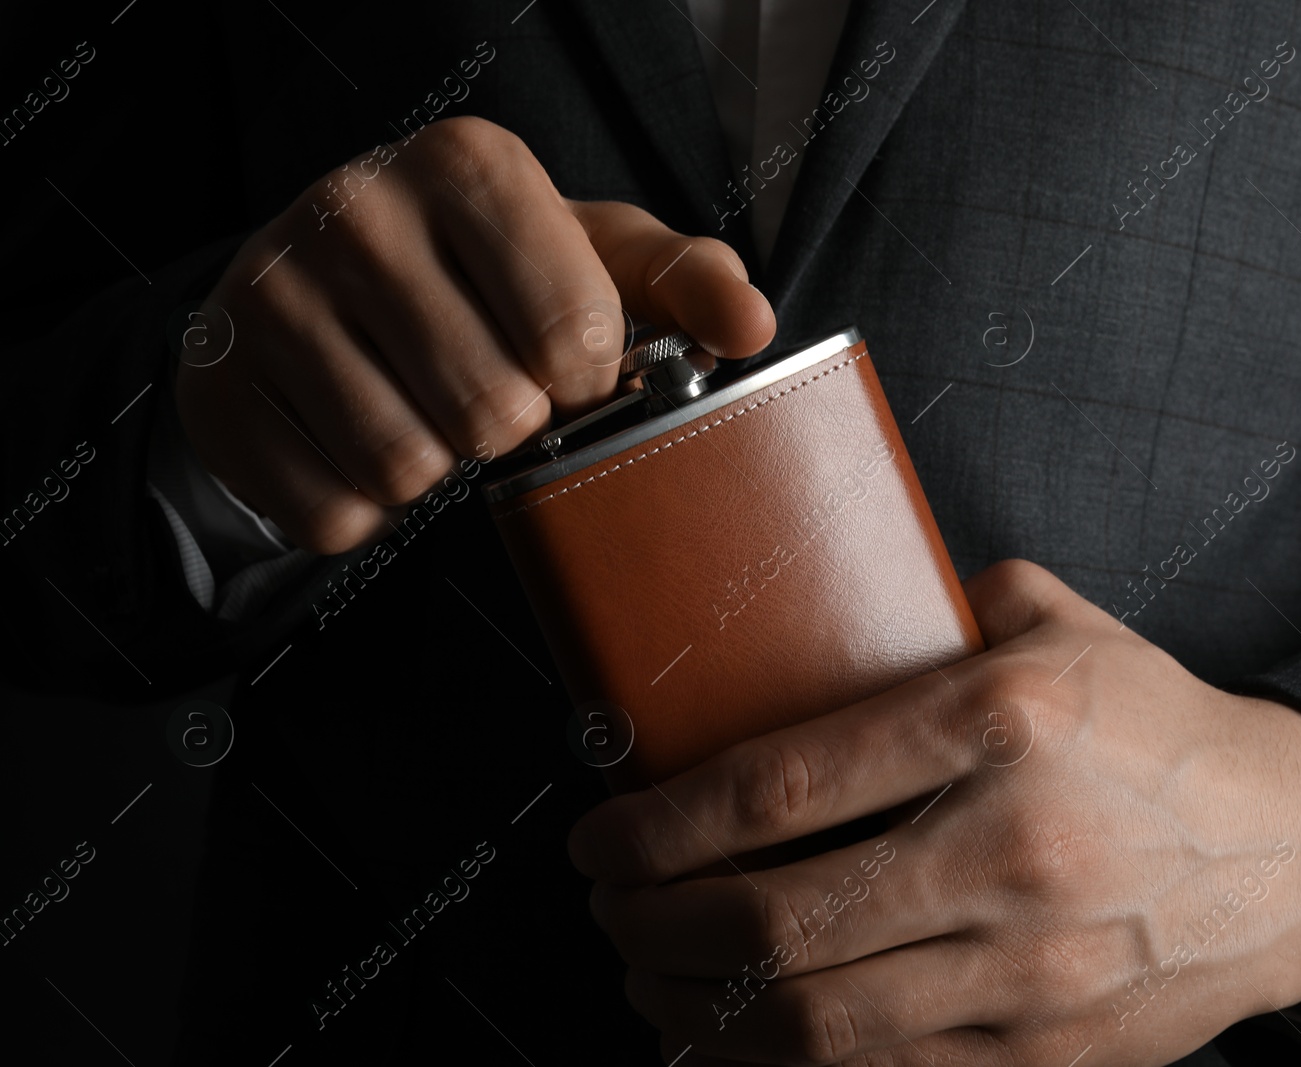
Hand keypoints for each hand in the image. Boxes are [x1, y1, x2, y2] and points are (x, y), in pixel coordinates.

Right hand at [176, 116, 774, 552]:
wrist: (312, 291)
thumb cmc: (479, 276)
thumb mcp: (588, 257)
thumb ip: (680, 285)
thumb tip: (751, 324)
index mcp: (469, 165)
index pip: (573, 331)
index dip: (586, 379)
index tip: (564, 366)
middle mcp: (358, 209)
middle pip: (493, 412)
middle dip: (508, 429)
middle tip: (484, 391)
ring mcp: (271, 291)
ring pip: (405, 467)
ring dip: (435, 470)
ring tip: (421, 412)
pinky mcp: (218, 380)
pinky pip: (331, 511)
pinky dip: (361, 507)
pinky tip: (353, 439)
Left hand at [569, 559, 1300, 1065]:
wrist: (1298, 850)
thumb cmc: (1158, 729)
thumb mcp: (1057, 625)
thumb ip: (934, 607)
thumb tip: (811, 609)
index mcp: (1000, 723)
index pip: (780, 790)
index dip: (660, 827)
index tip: (600, 838)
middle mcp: (1011, 850)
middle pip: (776, 923)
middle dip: (654, 927)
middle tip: (609, 909)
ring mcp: (1033, 969)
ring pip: (816, 1025)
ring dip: (698, 1011)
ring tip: (648, 978)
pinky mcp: (1050, 1053)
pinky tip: (735, 1043)